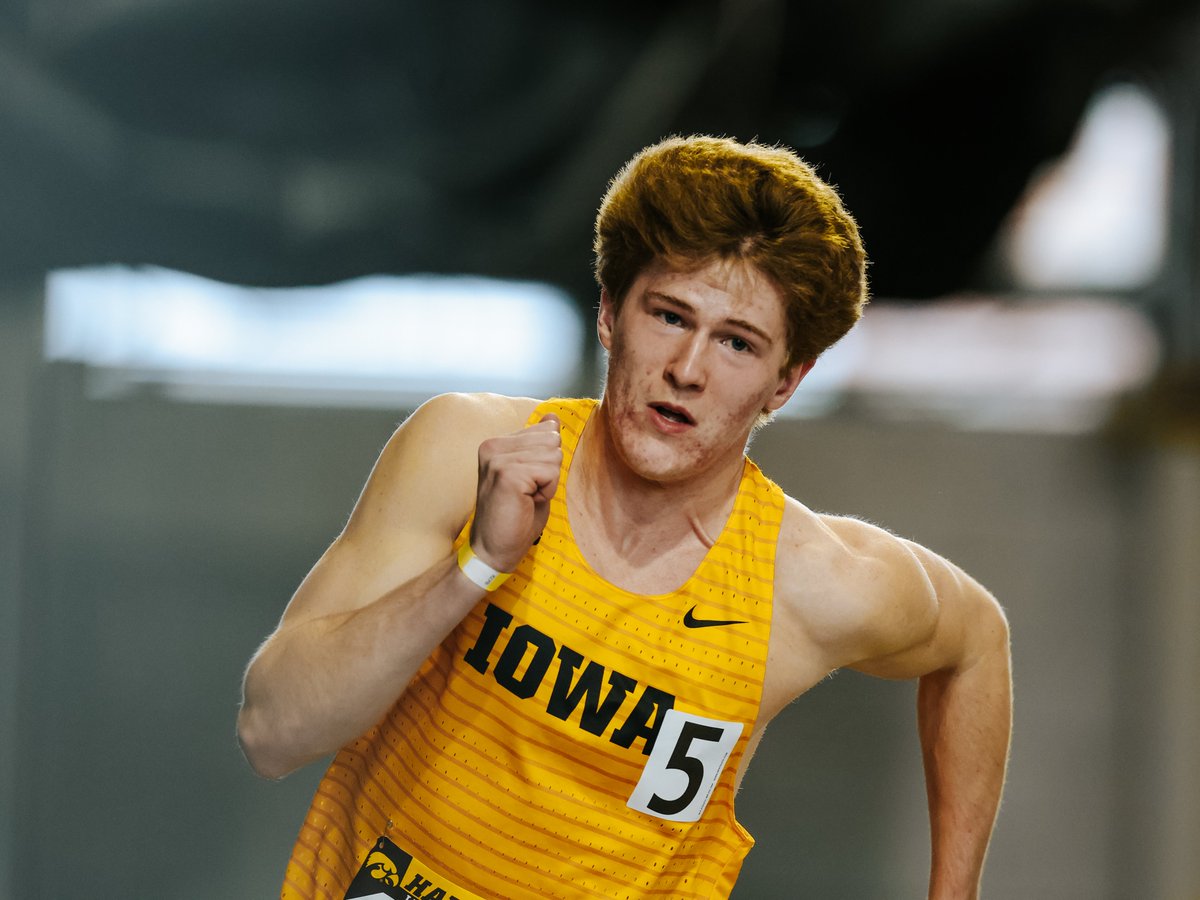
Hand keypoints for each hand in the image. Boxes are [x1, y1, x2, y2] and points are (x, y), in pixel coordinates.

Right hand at [469, 414, 561, 571]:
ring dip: (548, 482)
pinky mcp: (507, 474)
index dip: (547, 462)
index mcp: (497, 443)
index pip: (546, 431)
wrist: (494, 550)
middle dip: (550, 470)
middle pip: (552, 440)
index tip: (527, 484)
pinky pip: (550, 471)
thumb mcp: (533, 474)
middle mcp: (493, 445)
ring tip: (526, 498)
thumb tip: (552, 418)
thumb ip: (539, 445)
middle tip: (528, 493)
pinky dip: (547, 490)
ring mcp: (498, 458)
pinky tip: (527, 502)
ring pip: (553, 455)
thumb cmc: (516, 516)